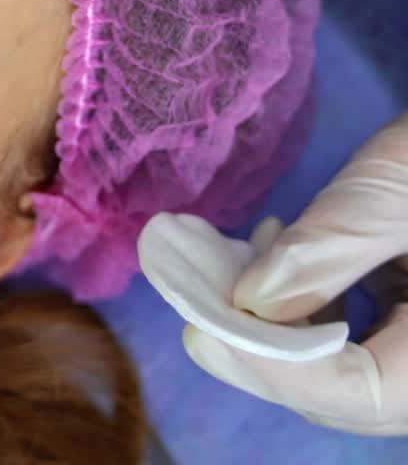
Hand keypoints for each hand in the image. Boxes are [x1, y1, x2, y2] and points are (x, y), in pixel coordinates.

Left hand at [182, 114, 407, 434]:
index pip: (362, 394)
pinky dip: (308, 306)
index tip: (200, 331)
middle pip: (350, 395)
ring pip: (349, 372)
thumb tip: (248, 301)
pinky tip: (276, 254)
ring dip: (278, 327)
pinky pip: (361, 339)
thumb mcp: (396, 190)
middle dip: (264, 350)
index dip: (275, 369)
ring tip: (231, 267)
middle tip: (196, 302)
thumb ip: (329, 250)